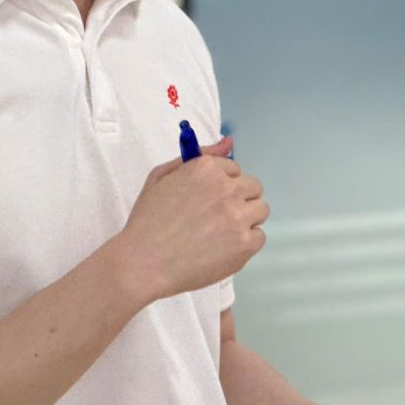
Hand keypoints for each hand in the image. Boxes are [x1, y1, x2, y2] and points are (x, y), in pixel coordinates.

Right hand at [116, 150, 268, 303]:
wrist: (144, 263)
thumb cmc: (148, 221)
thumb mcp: (161, 177)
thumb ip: (198, 155)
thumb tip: (228, 141)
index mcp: (205, 169)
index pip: (233, 169)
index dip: (221, 184)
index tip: (208, 198)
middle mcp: (226, 189)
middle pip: (253, 187)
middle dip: (237, 198)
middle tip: (215, 216)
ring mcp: (238, 217)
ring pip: (260, 210)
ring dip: (245, 218)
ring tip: (220, 232)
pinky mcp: (245, 244)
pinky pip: (259, 236)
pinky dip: (244, 242)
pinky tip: (222, 247)